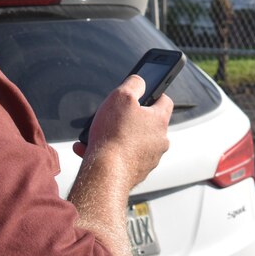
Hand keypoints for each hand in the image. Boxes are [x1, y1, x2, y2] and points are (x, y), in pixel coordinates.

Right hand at [73, 75, 172, 190]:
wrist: (105, 174)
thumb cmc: (114, 135)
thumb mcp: (121, 97)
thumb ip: (133, 84)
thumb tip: (140, 81)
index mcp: (159, 121)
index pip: (164, 101)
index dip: (153, 94)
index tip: (142, 93)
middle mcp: (159, 141)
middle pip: (147, 123)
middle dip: (130, 118)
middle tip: (114, 116)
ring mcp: (149, 159)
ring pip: (133, 141)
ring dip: (116, 136)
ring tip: (96, 135)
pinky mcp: (136, 172)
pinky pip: (123, 158)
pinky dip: (109, 153)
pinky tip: (89, 149)